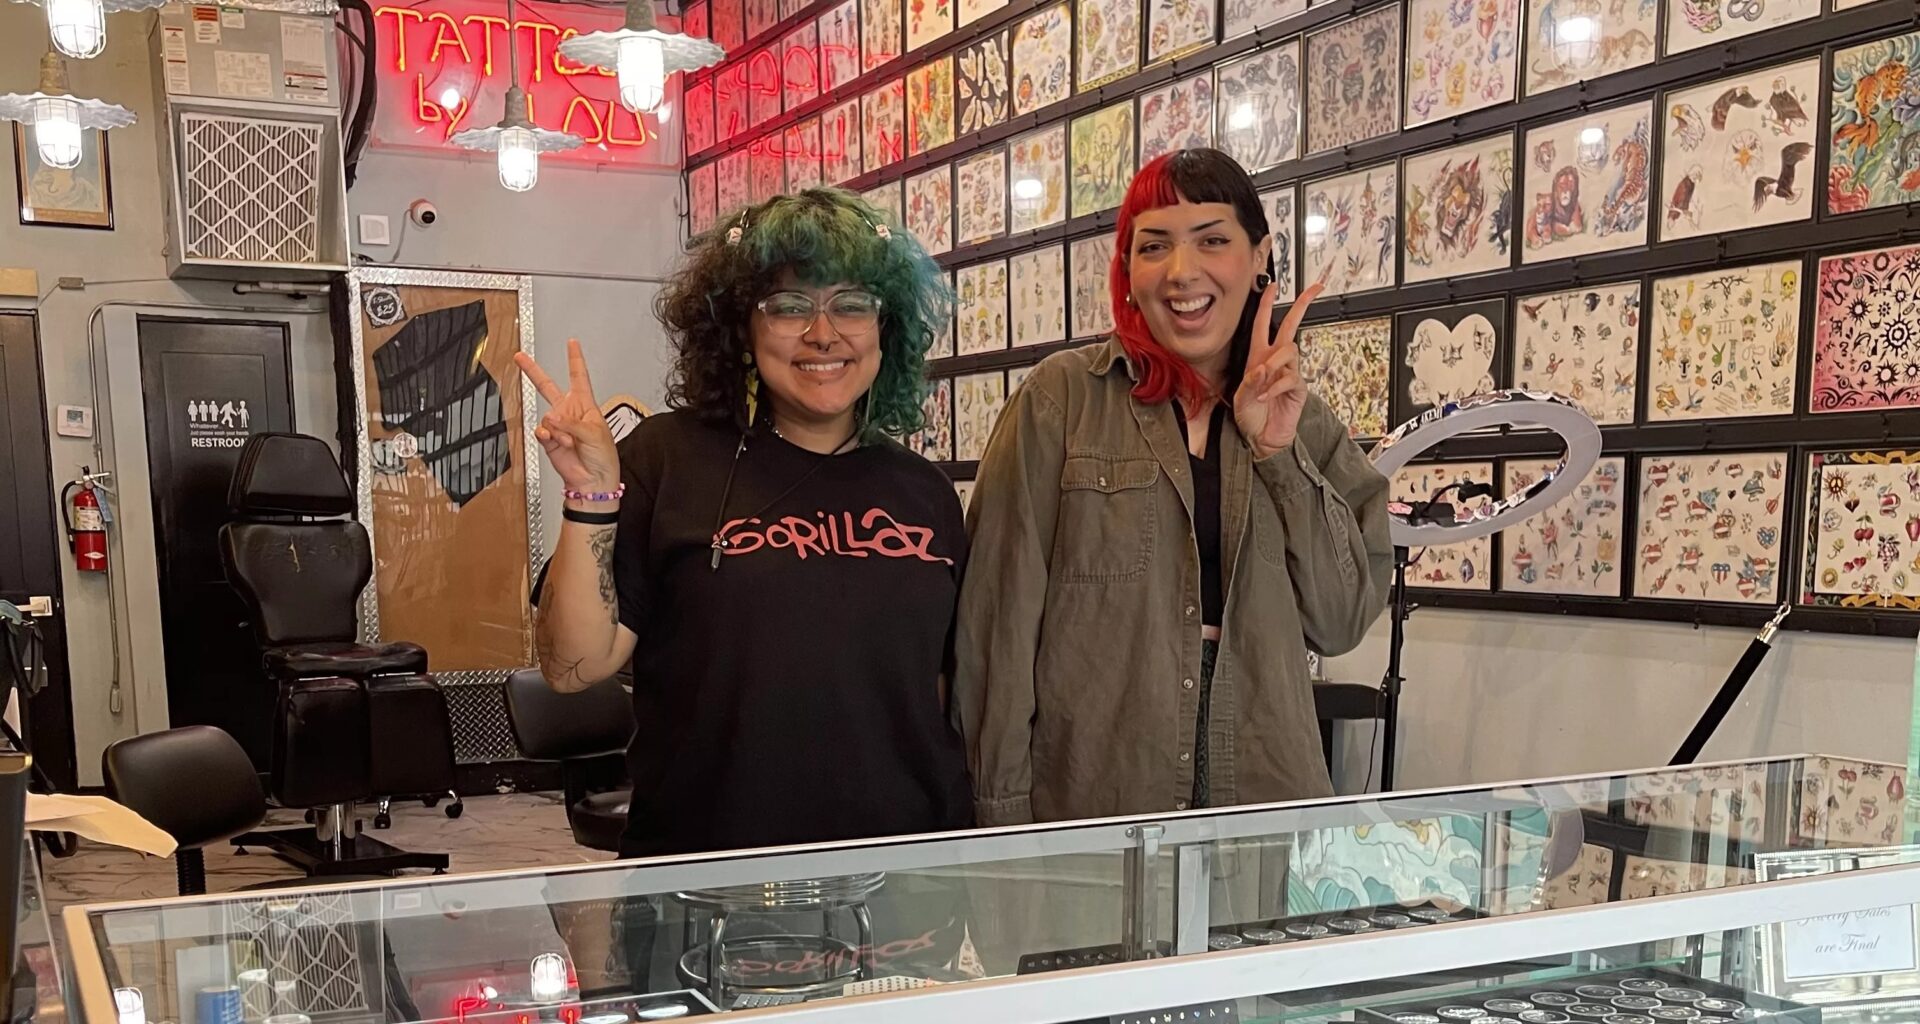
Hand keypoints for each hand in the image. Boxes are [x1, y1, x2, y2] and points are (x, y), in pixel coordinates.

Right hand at [515, 339, 619, 493]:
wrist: (593, 480)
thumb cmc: (603, 457)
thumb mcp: (594, 433)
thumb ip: (571, 422)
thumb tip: (552, 418)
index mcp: (585, 405)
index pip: (579, 376)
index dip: (575, 359)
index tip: (571, 343)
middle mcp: (569, 412)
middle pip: (548, 386)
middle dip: (533, 371)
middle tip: (520, 357)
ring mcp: (557, 425)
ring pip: (547, 417)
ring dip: (559, 430)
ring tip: (571, 442)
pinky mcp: (548, 439)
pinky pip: (541, 431)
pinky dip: (549, 437)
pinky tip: (557, 442)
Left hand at [1233, 282, 1322, 459]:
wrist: (1262, 438)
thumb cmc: (1250, 417)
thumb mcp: (1241, 398)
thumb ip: (1249, 381)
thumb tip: (1262, 367)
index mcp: (1258, 357)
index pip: (1262, 324)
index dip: (1266, 304)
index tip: (1273, 286)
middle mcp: (1275, 361)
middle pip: (1291, 325)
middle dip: (1302, 305)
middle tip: (1314, 288)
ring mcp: (1288, 372)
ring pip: (1289, 350)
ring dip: (1274, 362)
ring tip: (1262, 380)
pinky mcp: (1297, 387)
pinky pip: (1290, 378)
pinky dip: (1274, 387)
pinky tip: (1265, 397)